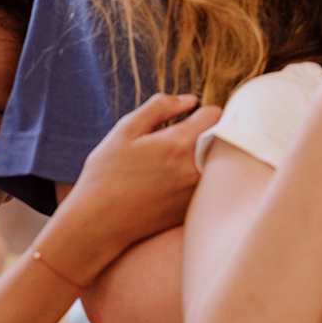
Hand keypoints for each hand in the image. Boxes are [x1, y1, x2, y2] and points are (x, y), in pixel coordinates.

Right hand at [58, 93, 221, 250]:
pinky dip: (200, 178)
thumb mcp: (126, 130)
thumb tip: (190, 100)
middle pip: (222, 138)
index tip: (186, 119)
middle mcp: (195, 168)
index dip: (200, 112)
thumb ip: (160, 107)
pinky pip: (209, 185)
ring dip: (207, 156)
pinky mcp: (193, 209)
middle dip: (207, 133)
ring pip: (220, 162)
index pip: (215, 115)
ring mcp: (197, 191)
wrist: (99, 222)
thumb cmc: (107, 174)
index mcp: (180, 143)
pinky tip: (175, 181)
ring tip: (179, 160)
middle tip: (184, 138)